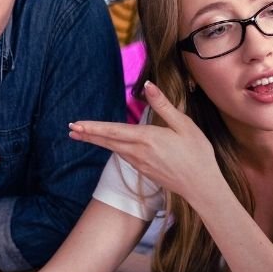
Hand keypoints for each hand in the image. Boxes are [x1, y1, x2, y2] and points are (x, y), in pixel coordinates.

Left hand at [68, 81, 223, 207]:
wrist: (202, 186)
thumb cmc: (197, 154)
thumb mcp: (184, 124)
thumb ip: (163, 105)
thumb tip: (148, 85)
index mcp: (147, 137)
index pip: (112, 130)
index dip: (92, 127)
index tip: (75, 124)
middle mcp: (139, 152)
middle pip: (108, 141)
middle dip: (88, 135)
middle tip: (70, 130)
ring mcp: (140, 164)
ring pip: (114, 150)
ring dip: (98, 142)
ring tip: (83, 136)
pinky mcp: (144, 171)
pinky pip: (125, 157)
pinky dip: (113, 149)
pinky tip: (112, 146)